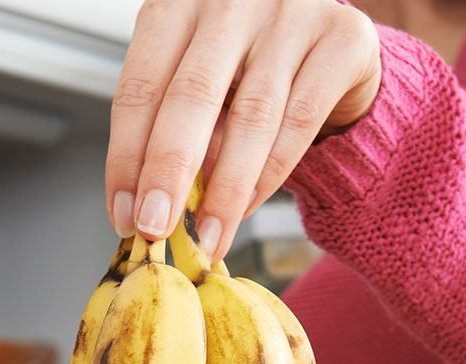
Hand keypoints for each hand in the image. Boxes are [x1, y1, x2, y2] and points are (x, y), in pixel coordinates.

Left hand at [106, 0, 381, 262]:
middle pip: (191, 97)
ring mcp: (291, 12)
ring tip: (207, 238)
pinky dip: (269, 176)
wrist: (332, 51)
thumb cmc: (249, 73)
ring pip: (250, 117)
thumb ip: (175, 131)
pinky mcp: (343, 39)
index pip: (141, 86)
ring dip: (224, 191)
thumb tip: (152, 206)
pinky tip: (247, 210)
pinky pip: (299, 121)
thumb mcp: (201, 90)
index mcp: (179, 2)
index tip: (122, 215)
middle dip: (168, 173)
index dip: (127, 157)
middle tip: (154, 228)